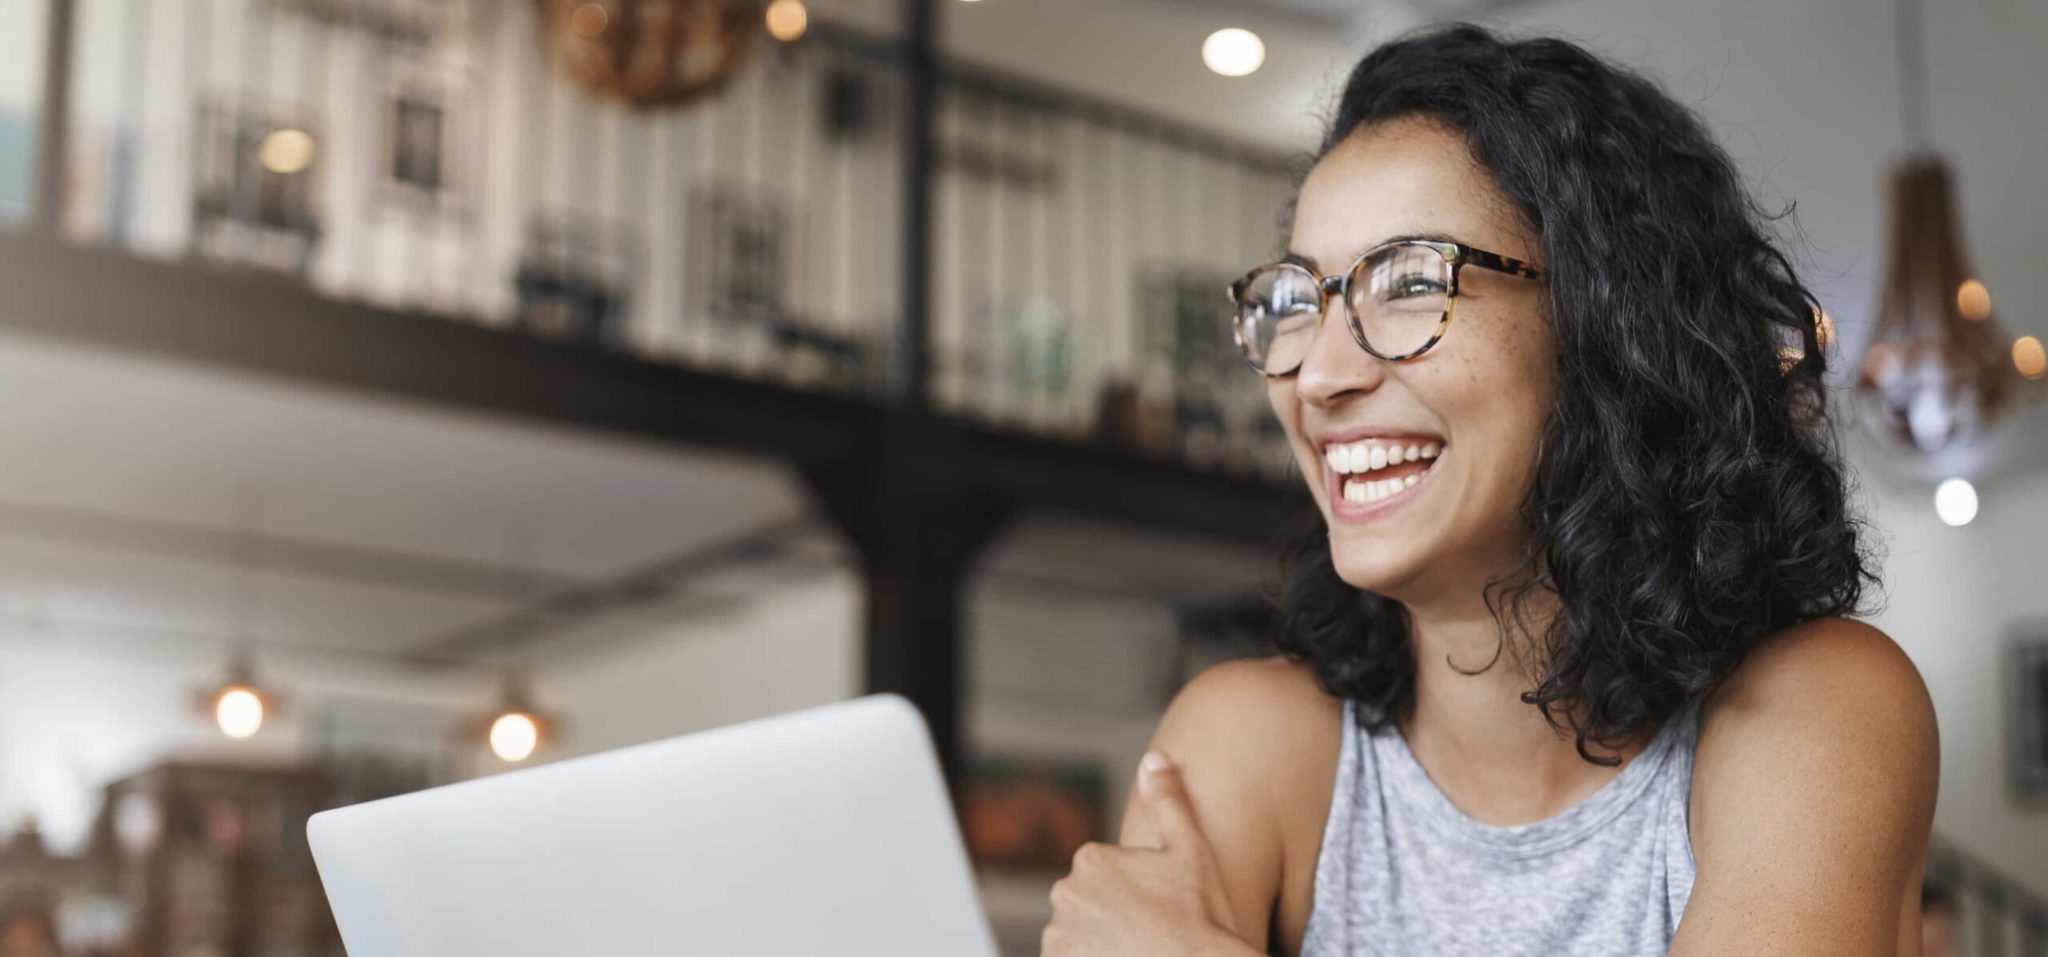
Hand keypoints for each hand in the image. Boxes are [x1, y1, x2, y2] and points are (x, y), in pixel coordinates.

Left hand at [1041, 751, 1247, 956]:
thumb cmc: (1199, 915)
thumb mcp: (1191, 850)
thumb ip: (1168, 800)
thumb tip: (1153, 758)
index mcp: (1090, 858)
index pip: (1106, 875)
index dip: (1136, 893)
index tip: (1159, 908)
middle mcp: (1065, 893)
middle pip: (1090, 905)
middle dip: (1114, 917)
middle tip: (1151, 931)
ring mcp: (1058, 935)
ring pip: (1079, 936)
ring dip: (1100, 943)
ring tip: (1139, 948)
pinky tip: (1123, 956)